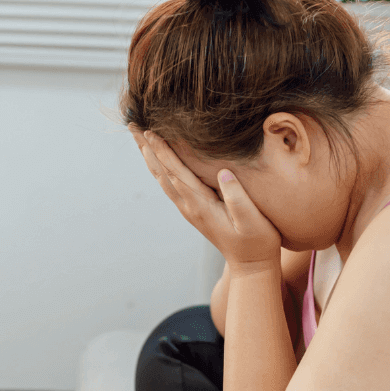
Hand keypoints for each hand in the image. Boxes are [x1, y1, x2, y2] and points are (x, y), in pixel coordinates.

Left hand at [130, 125, 281, 270]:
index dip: (162, 150)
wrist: (252, 265)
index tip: (148, 130)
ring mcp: (190, 209)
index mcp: (200, 205)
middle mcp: (189, 206)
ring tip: (140, 138)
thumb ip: (237, 197)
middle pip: (162, 172)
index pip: (175, 172)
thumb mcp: (252, 221)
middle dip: (147, 148)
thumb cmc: (257, 242)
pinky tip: (160, 161)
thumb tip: (222, 171)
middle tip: (133, 125)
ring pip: (164, 178)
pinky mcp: (195, 210)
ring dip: (151, 157)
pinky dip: (161, 168)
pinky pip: (172, 185)